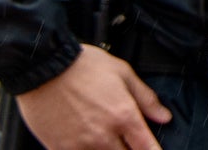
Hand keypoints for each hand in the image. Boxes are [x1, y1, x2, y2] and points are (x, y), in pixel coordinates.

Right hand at [14, 45, 170, 149]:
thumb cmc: (82, 65)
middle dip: (128, 148)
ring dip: (107, 149)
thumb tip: (164, 116)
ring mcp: (81, 144)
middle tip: (125, 138)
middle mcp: (104, 135)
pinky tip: (83, 139)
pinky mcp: (59, 148)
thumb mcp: (122, 72)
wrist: (43, 65)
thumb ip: (145, 97)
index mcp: (124, 116)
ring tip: (102, 135)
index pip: (147, 148)